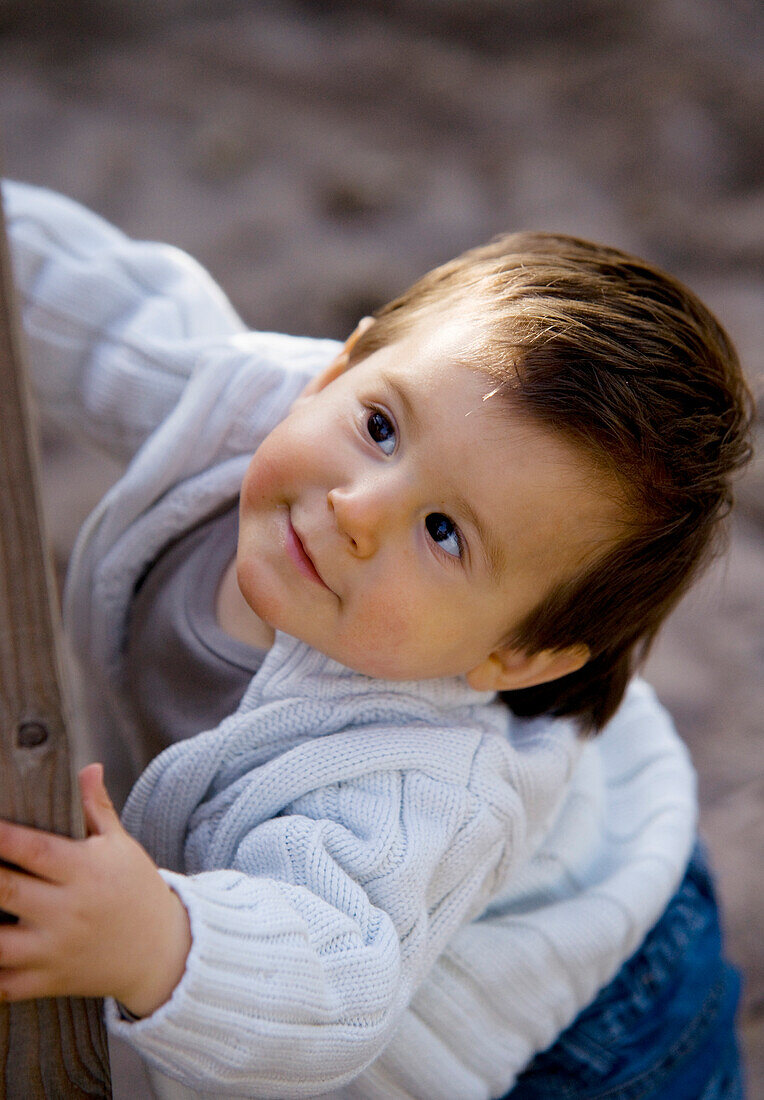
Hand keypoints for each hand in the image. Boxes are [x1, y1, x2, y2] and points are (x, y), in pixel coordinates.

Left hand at [0, 764, 190, 1016]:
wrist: (163, 951)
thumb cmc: (137, 889)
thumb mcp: (123, 845)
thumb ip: (97, 808)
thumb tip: (88, 767)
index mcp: (84, 870)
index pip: (33, 848)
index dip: (0, 836)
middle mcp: (68, 910)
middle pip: (7, 890)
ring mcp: (56, 949)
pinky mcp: (50, 981)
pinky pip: (5, 986)